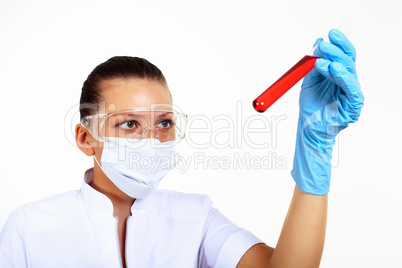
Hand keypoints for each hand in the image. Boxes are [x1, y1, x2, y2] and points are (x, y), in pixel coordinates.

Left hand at [291, 29, 363, 194]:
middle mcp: (347, 82)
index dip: (338, 43)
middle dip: (336, 50)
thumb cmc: (310, 107)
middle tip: (324, 43)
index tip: (329, 34)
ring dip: (335, 63)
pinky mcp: (354, 105)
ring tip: (322, 60)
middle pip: (348, 61)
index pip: (342, 56)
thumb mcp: (310, 80)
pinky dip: (342, 77)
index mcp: (339, 75)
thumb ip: (314, 64)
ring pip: (349, 72)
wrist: (307, 128)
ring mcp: (351, 93)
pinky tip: (333, 70)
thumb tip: (317, 44)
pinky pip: (351, 88)